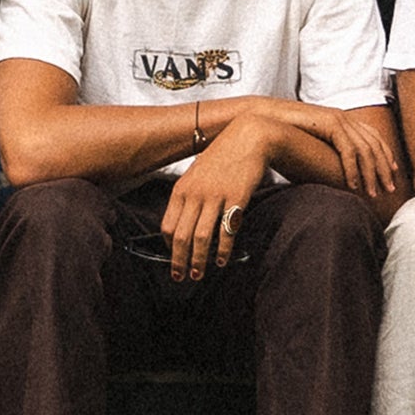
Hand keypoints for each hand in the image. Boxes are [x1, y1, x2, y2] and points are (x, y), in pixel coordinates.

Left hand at [162, 118, 267, 279]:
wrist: (248, 137)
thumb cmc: (222, 157)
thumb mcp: (196, 174)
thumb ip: (187, 196)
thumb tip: (180, 222)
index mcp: (181, 189)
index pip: (167, 226)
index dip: (168, 248)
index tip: (173, 260)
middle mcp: (195, 194)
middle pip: (181, 236)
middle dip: (179, 261)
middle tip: (180, 277)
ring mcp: (215, 197)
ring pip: (201, 237)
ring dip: (198, 260)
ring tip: (198, 274)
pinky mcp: (236, 199)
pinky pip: (226, 231)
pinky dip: (223, 250)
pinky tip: (221, 260)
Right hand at [279, 101, 404, 202]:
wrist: (266, 116)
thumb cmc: (285, 132)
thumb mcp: (312, 142)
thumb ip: (325, 151)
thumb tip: (331, 168)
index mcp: (342, 119)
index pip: (374, 137)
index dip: (386, 155)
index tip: (393, 173)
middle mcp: (344, 118)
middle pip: (374, 145)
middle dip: (385, 169)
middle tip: (390, 189)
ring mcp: (338, 119)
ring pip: (365, 150)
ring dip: (371, 174)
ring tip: (373, 192)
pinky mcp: (330, 124)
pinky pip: (348, 150)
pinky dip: (353, 169)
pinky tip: (354, 185)